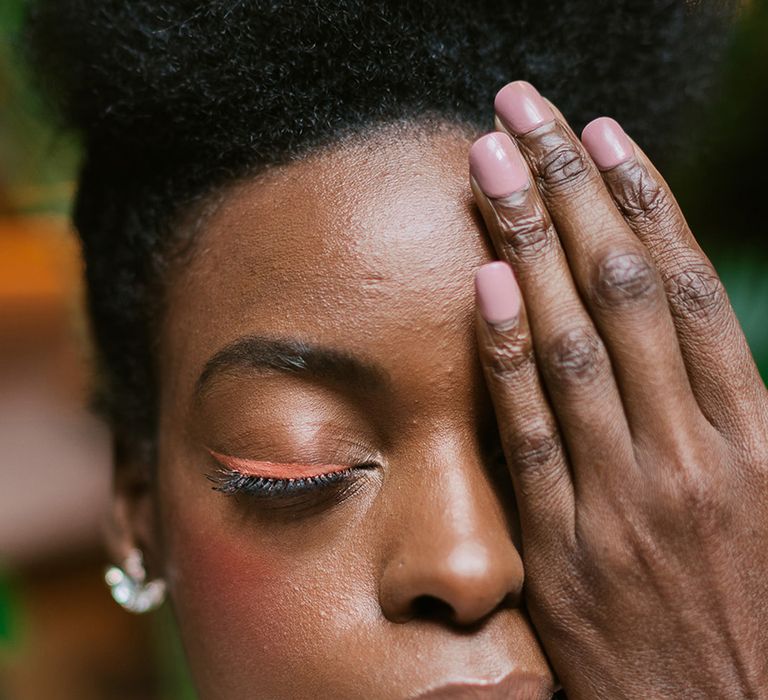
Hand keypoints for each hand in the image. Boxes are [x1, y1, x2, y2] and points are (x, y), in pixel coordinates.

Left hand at [469, 81, 767, 698]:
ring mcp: (629, 495)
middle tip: (526, 112)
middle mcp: (695, 449)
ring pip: (576, 340)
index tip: (601, 133)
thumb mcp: (766, 499)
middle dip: (571, 189)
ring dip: (529, 243)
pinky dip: (510, 355)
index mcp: (757, 434)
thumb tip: (684, 321)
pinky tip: (484, 284)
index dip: (644, 198)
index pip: (689, 286)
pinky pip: (533, 433)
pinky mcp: (570, 545)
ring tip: (492, 162)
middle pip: (626, 287)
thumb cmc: (753, 608)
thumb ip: (724, 412)